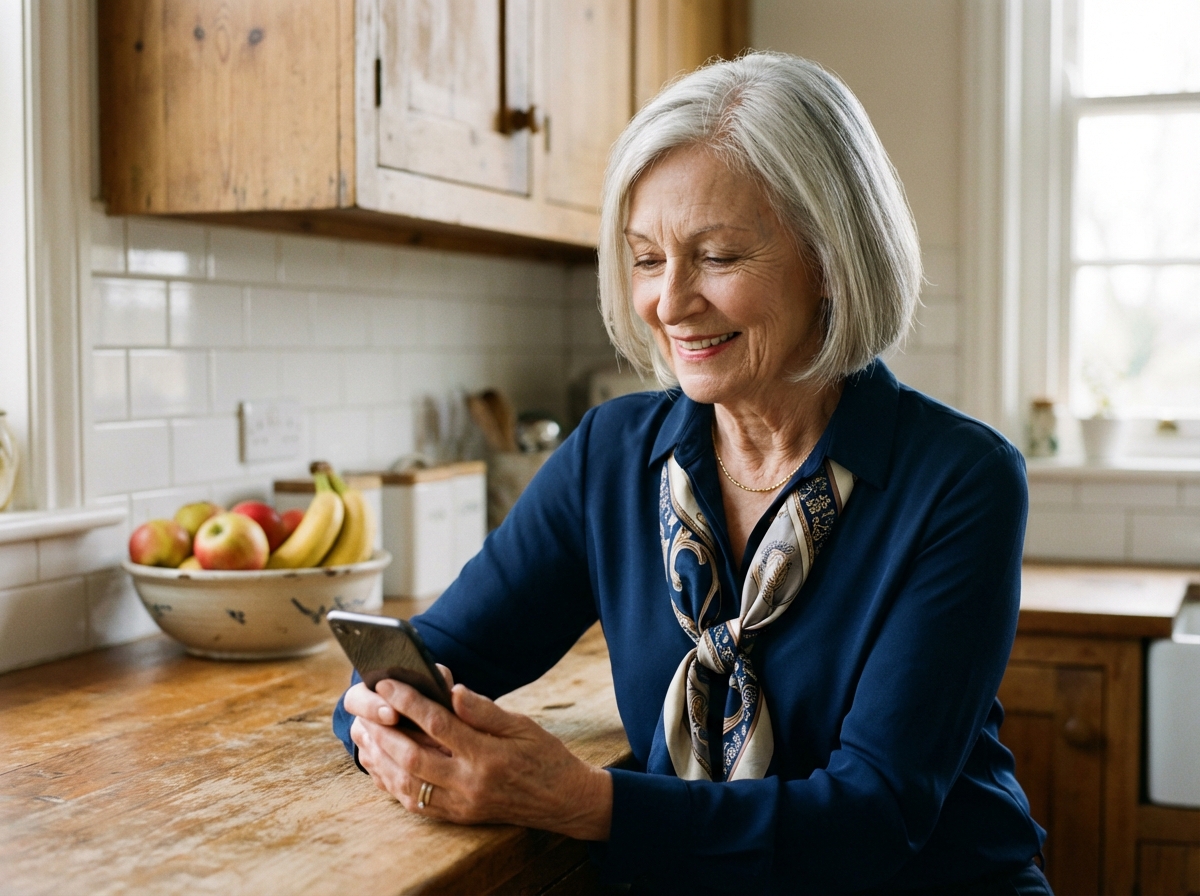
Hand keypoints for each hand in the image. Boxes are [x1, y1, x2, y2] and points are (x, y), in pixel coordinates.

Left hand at [346, 673, 611, 840]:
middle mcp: (471, 783)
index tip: (388, 683)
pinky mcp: (459, 817)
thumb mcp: (522, 724)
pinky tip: (381, 765)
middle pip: (414, 758)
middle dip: (384, 732)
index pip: (439, 724)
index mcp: (488, 755)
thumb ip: (484, 710)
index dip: (409, 701)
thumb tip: (452, 690)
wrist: (563, 801)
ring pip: (408, 784)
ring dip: (382, 759)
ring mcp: (463, 804)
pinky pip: (416, 804)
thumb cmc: (544, 755)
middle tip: (366, 710)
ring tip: (366, 735)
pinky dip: (393, 784)